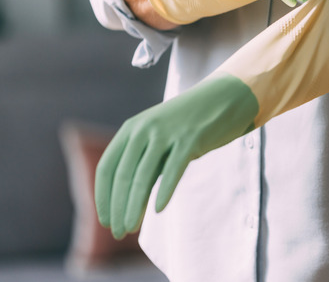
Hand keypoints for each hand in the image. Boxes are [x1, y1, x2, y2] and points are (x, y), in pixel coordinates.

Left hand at [94, 74, 257, 238]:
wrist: (225, 97)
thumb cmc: (190, 124)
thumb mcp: (160, 138)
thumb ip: (145, 162)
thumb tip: (128, 201)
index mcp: (131, 128)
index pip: (107, 167)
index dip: (103, 196)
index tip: (106, 220)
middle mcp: (144, 129)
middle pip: (122, 175)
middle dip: (118, 207)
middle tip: (118, 232)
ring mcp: (167, 133)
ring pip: (143, 176)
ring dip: (134, 206)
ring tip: (132, 228)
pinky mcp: (190, 139)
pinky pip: (173, 170)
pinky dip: (164, 191)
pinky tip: (158, 210)